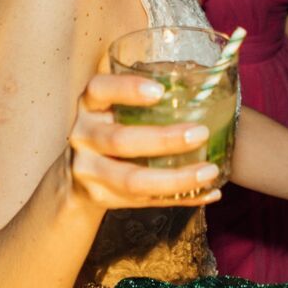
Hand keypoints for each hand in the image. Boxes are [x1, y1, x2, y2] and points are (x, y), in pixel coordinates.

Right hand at [65, 63, 224, 210]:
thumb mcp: (113, 110)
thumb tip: (207, 86)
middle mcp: (84, 137)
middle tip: (201, 133)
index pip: (99, 90)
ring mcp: (89, 171)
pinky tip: (208, 193)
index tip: (160, 91)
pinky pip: (145, 201)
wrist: (77, 177)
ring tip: (209, 171)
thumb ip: (143, 101)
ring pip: (132, 180)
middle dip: (164, 139)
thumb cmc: (110, 130)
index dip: (127, 89)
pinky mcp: (103, 198)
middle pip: (120, 140)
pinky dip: (181, 197)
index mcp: (90, 106)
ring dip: (176, 178)